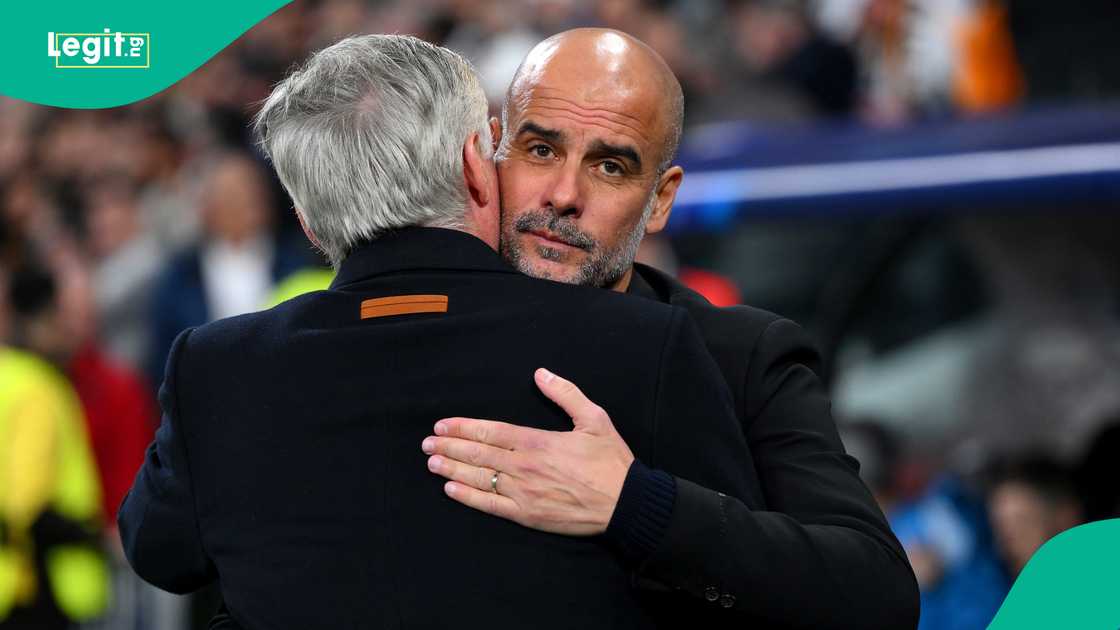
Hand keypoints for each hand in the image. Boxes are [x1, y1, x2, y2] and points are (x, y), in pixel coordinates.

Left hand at [421, 368, 634, 535]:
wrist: (625, 504)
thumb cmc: (611, 461)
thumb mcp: (595, 419)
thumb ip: (566, 394)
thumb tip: (541, 373)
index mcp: (538, 442)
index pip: (491, 432)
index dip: (463, 428)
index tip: (442, 426)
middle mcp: (525, 467)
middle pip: (478, 454)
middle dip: (449, 447)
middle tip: (427, 444)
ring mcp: (524, 493)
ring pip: (480, 478)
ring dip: (452, 469)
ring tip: (432, 463)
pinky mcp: (527, 515)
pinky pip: (491, 506)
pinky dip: (468, 497)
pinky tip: (451, 490)